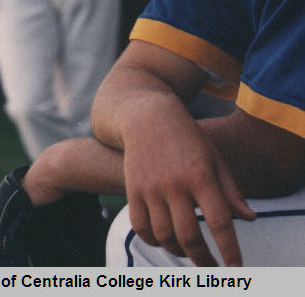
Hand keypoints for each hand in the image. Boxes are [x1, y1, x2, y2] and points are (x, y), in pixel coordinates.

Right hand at [122, 99, 254, 266]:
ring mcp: (151, 187)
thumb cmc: (187, 136)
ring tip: (189, 252)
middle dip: (203, 259)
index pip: (220, 222)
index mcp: (200, 174)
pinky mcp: (134, 189)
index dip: (229, 249)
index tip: (235, 267)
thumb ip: (230, 190)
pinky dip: (153, 240)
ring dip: (179, 251)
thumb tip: (249, 219)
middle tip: (211, 268)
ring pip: (164, 236)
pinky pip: (141, 227)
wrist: (147, 115)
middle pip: (190, 236)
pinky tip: (164, 239)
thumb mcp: (213, 156)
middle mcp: (175, 183)